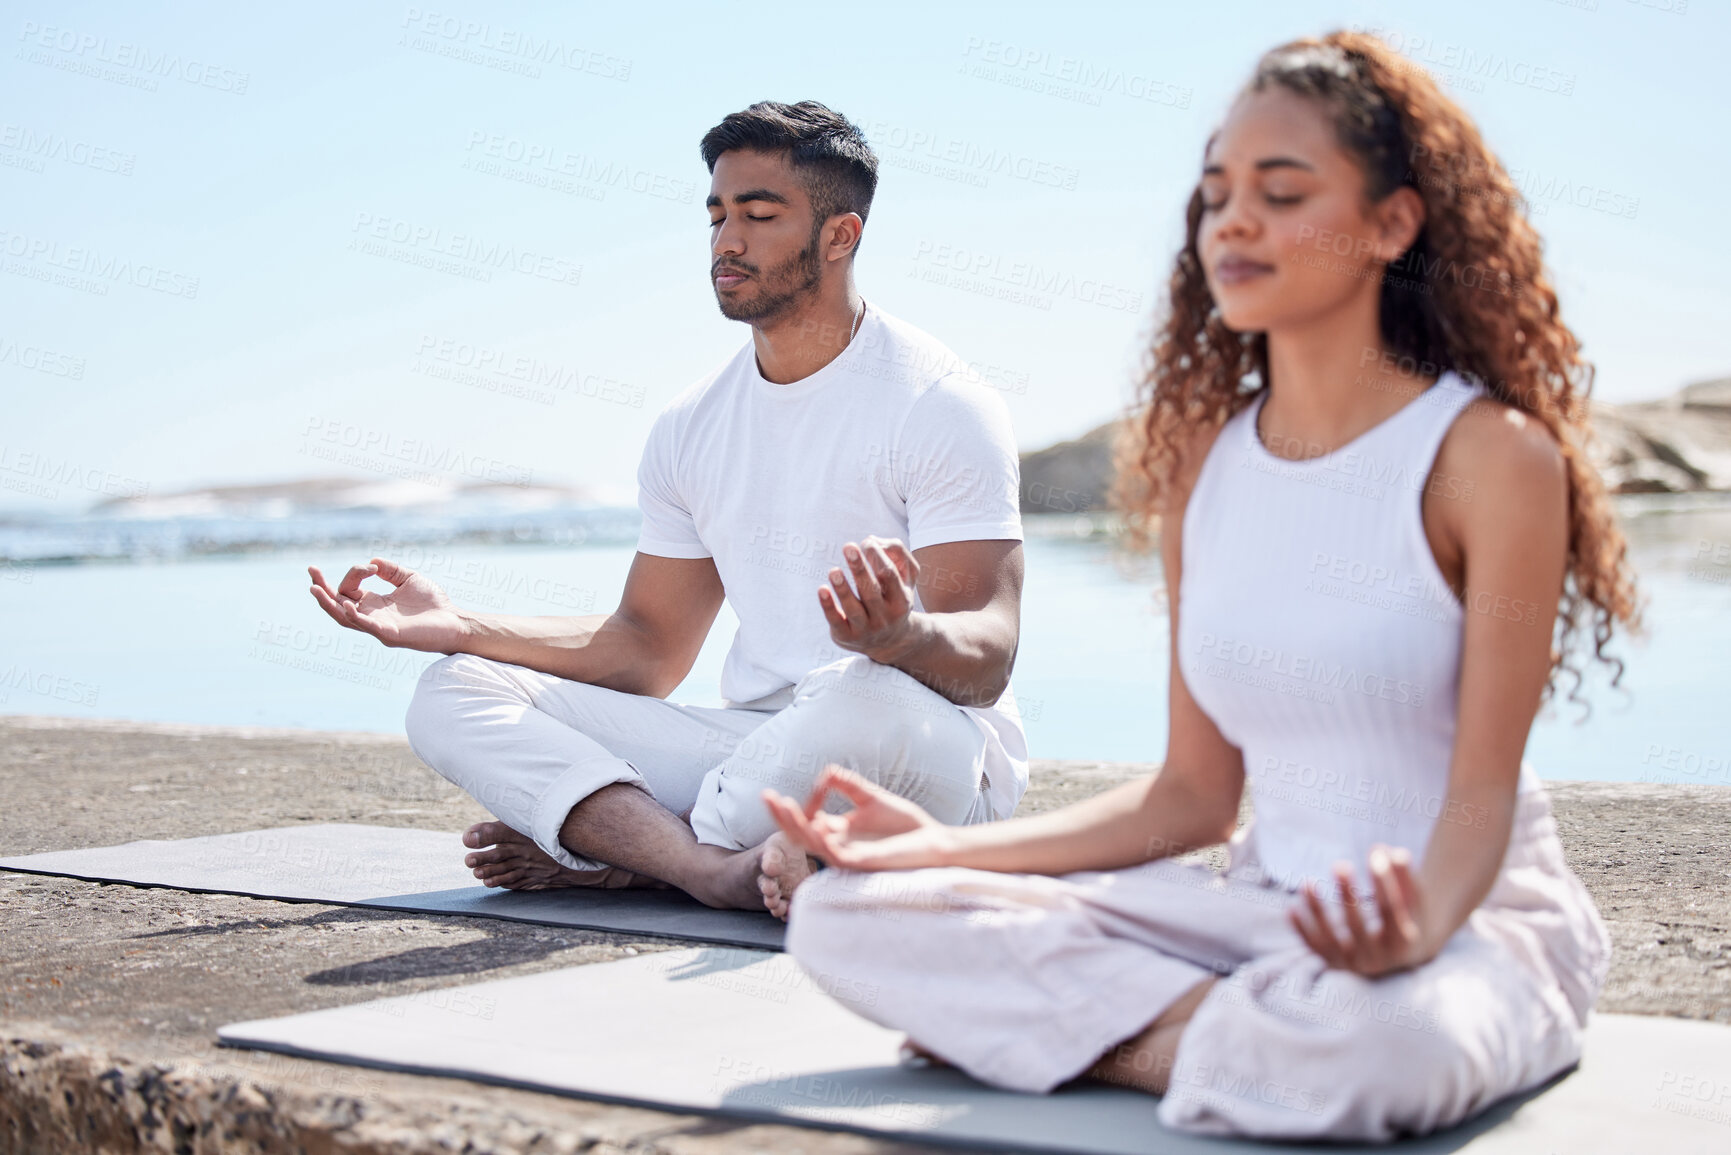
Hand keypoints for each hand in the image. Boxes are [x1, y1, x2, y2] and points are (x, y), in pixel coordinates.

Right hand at [308, 557, 466, 652]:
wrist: (454, 620)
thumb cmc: (433, 603)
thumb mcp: (409, 578)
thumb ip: (390, 570)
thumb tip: (371, 560)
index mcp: (373, 604)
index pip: (349, 588)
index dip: (355, 573)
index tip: (374, 566)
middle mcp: (371, 616)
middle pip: (337, 605)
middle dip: (322, 589)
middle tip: (310, 571)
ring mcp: (378, 627)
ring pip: (344, 618)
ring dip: (329, 604)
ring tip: (315, 589)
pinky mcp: (390, 635)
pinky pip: (366, 627)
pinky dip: (355, 616)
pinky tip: (347, 604)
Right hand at [762, 764, 956, 872]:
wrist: (932, 840)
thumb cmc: (905, 824)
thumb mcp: (871, 797)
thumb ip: (848, 784)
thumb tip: (825, 771)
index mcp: (839, 832)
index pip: (806, 822)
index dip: (790, 809)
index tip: (782, 793)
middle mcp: (838, 845)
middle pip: (801, 834)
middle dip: (782, 817)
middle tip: (766, 797)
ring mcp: (848, 856)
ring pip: (812, 844)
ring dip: (796, 825)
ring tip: (784, 806)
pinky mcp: (861, 863)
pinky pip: (835, 854)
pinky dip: (823, 840)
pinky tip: (816, 824)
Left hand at [819, 536, 920, 661]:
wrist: (889, 641)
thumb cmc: (893, 597)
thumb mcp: (906, 577)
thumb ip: (896, 553)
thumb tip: (871, 540)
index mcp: (901, 601)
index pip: (890, 575)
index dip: (878, 556)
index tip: (866, 542)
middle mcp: (885, 617)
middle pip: (871, 592)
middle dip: (860, 569)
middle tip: (848, 547)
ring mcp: (866, 629)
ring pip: (853, 609)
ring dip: (843, 589)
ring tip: (834, 571)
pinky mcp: (847, 636)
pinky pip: (836, 621)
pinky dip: (828, 606)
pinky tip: (822, 589)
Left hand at [1289, 846, 1432, 976]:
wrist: (1403, 954)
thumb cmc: (1407, 915)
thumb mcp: (1412, 898)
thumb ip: (1402, 875)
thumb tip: (1384, 850)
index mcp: (1403, 943)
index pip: (1391, 912)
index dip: (1384, 883)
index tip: (1376, 854)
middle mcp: (1378, 959)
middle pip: (1358, 926)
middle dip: (1348, 895)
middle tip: (1340, 865)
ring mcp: (1354, 964)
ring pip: (1330, 938)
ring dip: (1317, 911)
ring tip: (1307, 882)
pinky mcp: (1335, 963)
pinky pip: (1314, 947)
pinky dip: (1301, 930)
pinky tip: (1290, 909)